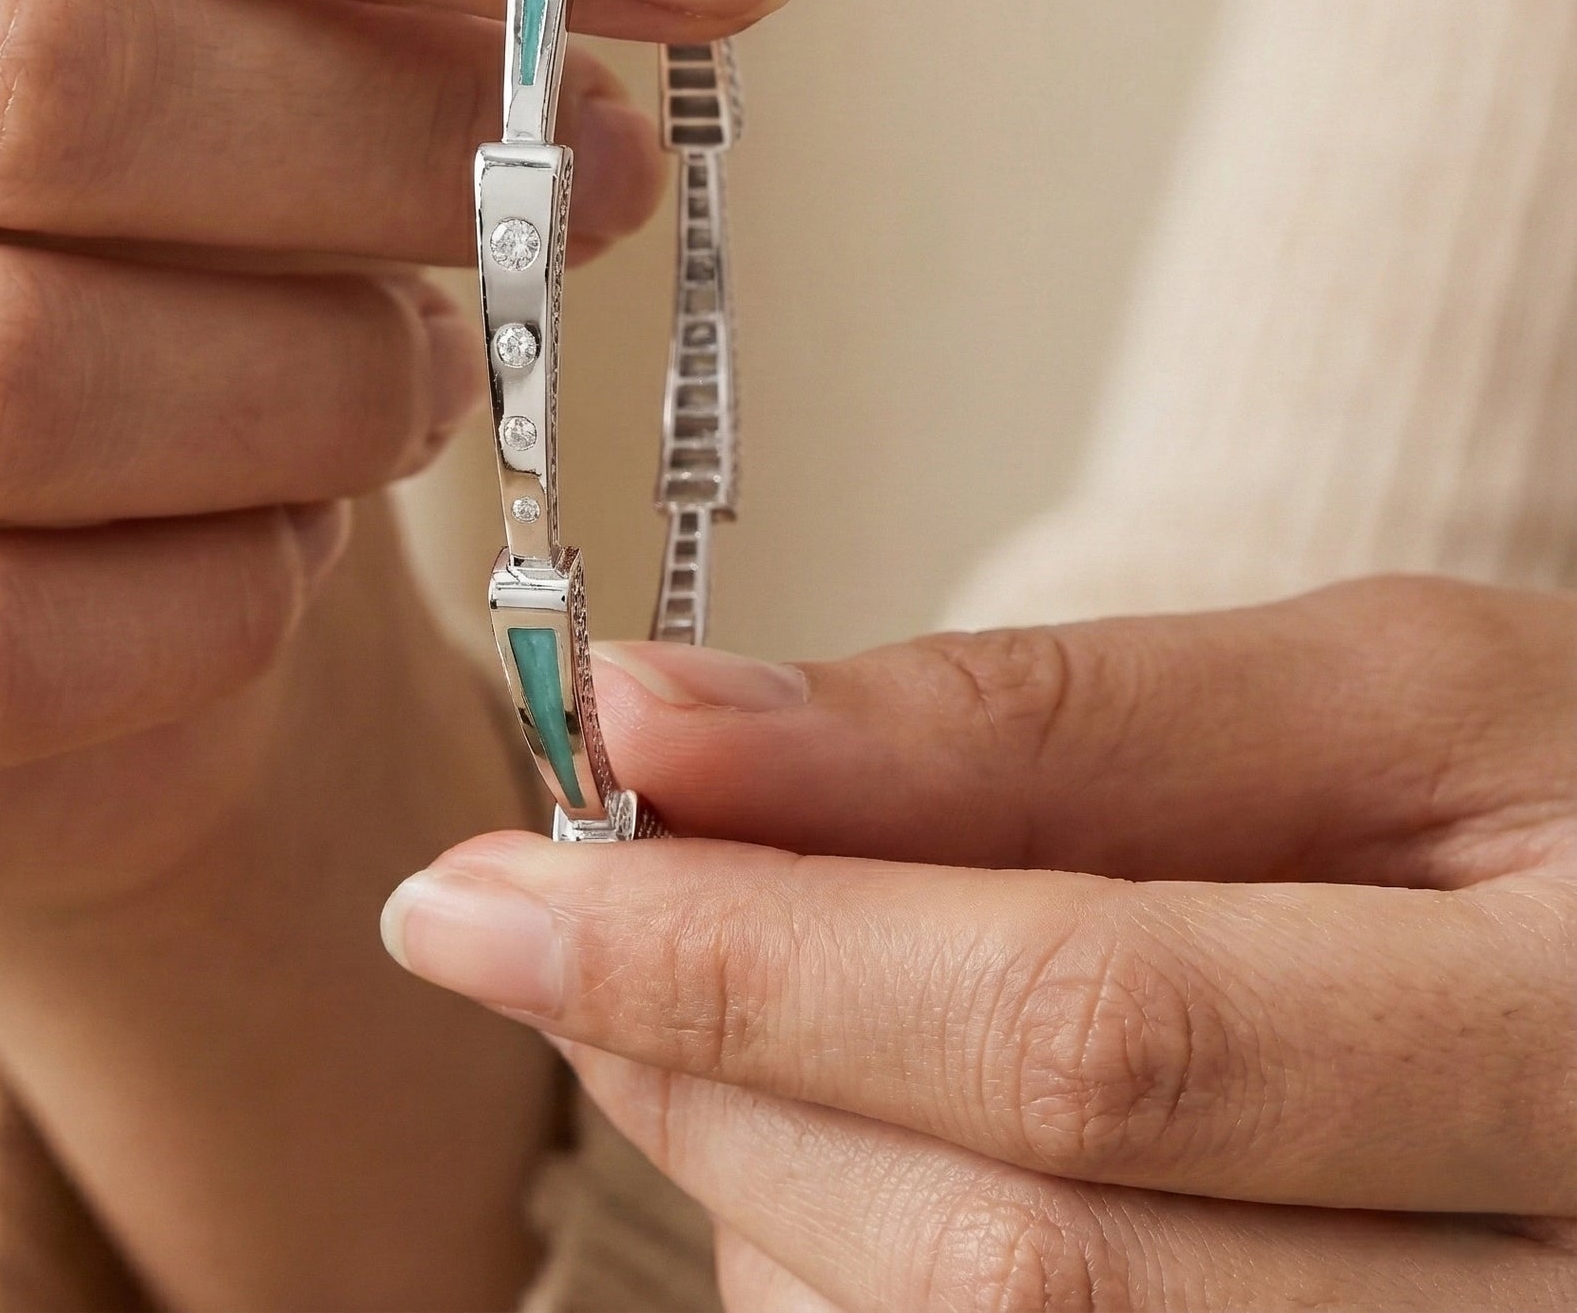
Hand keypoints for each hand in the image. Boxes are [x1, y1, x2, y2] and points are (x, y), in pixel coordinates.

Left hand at [385, 576, 1576, 1308]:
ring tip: (753, 1002)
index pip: (1083, 1039)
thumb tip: (673, 718)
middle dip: (706, 1066)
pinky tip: (860, 1145)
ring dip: (765, 1182)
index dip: (741, 959)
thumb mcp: (1379, 696)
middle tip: (538, 920)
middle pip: (1012, 1260)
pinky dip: (849, 1275)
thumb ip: (1032, 717)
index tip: (481, 883)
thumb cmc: (1566, 801)